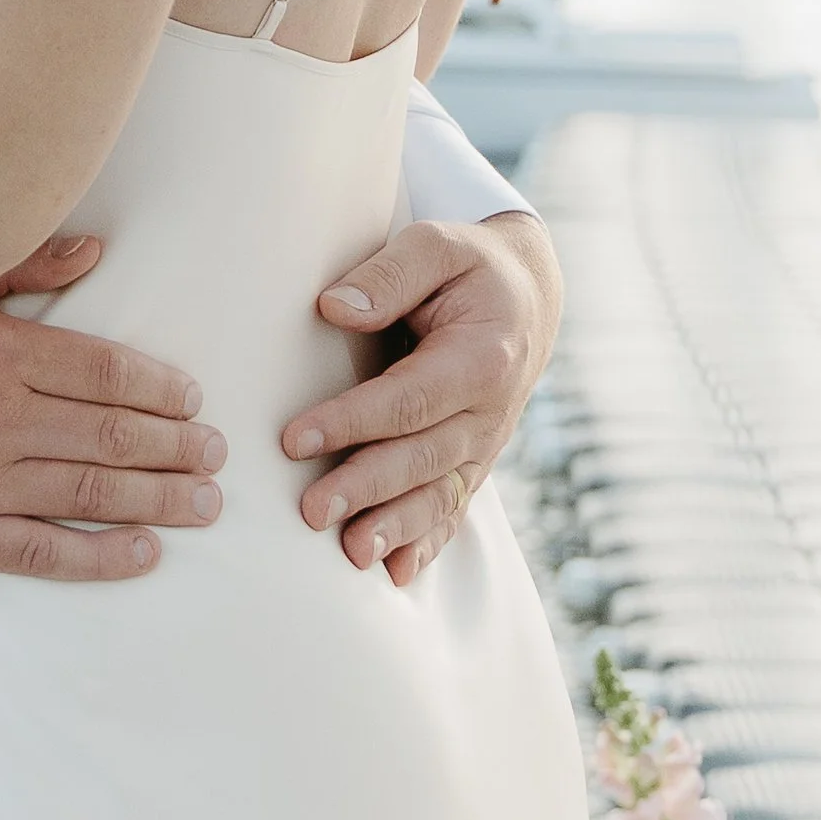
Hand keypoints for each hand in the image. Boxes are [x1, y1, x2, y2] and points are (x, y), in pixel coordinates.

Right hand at [0, 241, 227, 579]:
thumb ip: (21, 263)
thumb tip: (94, 251)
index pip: (104, 372)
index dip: (159, 388)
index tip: (192, 400)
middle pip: (111, 435)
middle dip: (176, 448)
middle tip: (216, 454)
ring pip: (89, 492)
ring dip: (158, 499)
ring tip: (204, 503)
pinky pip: (40, 550)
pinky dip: (97, 556)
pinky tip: (140, 553)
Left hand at [282, 212, 560, 587]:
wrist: (526, 297)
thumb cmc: (468, 266)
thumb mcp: (435, 245)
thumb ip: (388, 275)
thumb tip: (333, 309)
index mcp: (481, 358)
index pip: (408, 399)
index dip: (352, 422)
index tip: (294, 439)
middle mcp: (490, 412)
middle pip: (421, 458)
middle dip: (365, 488)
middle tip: (311, 511)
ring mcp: (486, 443)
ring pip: (439, 495)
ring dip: (395, 528)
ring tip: (350, 555)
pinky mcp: (476, 462)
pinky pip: (454, 509)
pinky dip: (428, 544)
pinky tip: (396, 574)